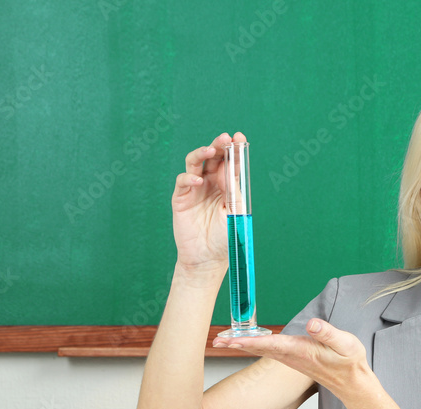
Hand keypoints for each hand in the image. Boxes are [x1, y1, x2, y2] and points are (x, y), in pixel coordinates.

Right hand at [171, 131, 245, 274]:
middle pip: (213, 158)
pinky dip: (189, 178)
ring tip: (211, 150)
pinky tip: (198, 181)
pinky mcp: (181, 198)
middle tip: (225, 138)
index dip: (234, 149)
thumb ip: (233, 190)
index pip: (230, 163)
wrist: (208, 260)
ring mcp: (195, 190)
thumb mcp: (235, 213)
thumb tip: (230, 168)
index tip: (240, 137)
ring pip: (195, 163)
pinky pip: (182, 181)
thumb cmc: (225, 238)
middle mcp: (211, 184)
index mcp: (227, 186)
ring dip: (202, 153)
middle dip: (219, 145)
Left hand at [212, 319, 372, 396]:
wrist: (352, 382)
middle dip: (237, 344)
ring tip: (223, 340)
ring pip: (260, 349)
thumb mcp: (345, 344)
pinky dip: (252, 345)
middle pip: (258, 348)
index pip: (270, 344)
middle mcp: (291, 356)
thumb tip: (312, 324)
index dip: (249, 341)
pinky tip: (244, 343)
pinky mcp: (292, 358)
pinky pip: (267, 351)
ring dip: (241, 344)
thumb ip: (328, 333)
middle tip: (217, 340)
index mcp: (300, 351)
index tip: (232, 340)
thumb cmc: (349, 362)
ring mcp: (290, 358)